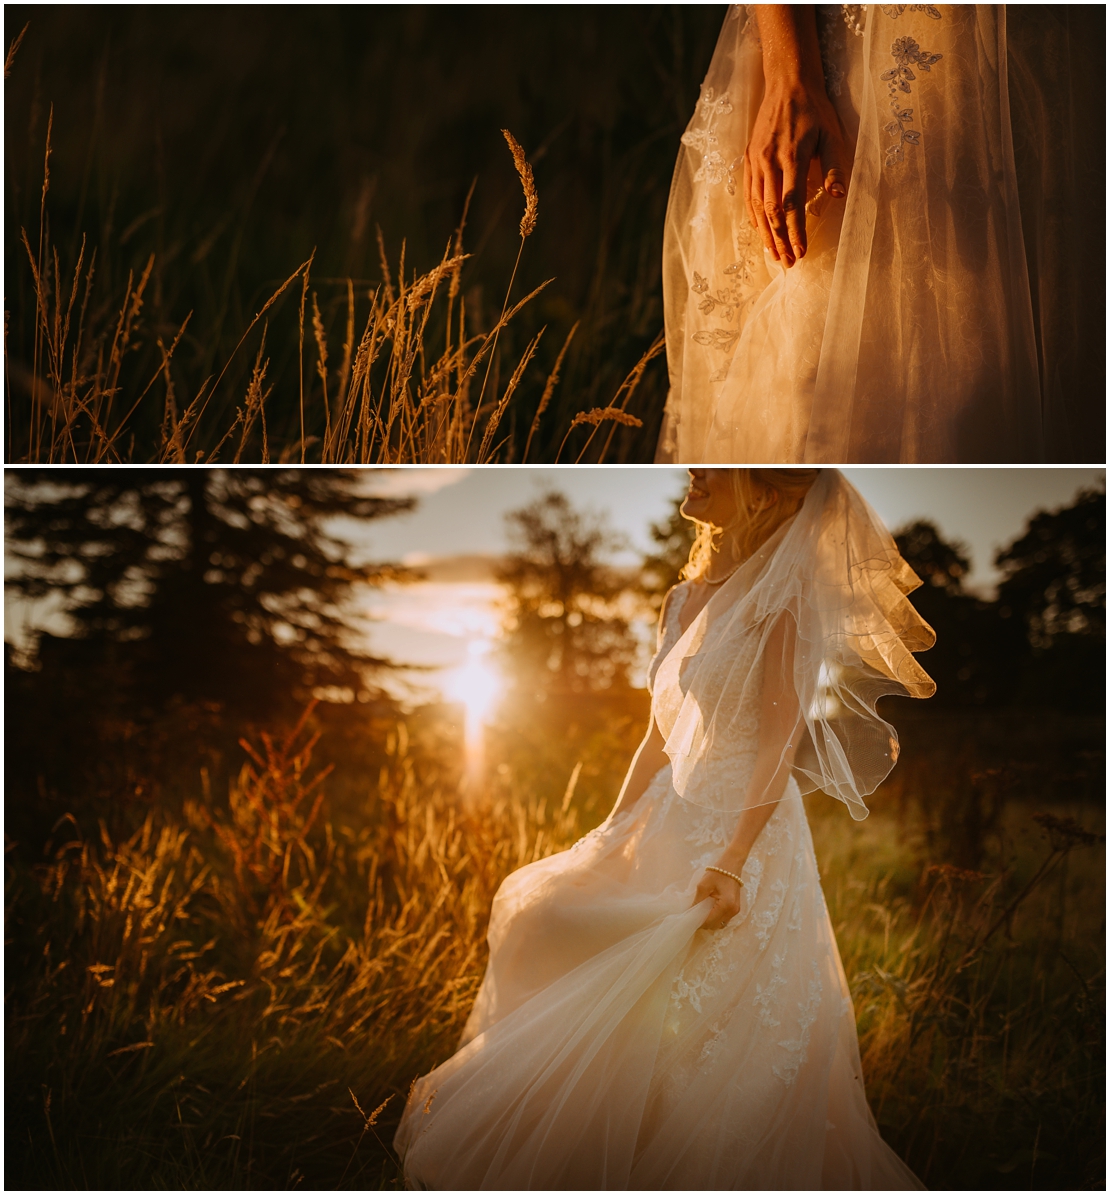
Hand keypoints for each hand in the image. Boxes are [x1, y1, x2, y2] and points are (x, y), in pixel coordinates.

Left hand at [694, 866, 743, 930]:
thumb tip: (689, 912)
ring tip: (700, 912)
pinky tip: (709, 909)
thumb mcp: (703, 885)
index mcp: (726, 905)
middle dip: (703, 923)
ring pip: (719, 924)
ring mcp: (735, 911)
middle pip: (715, 925)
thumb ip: (697, 901)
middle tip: (693, 915)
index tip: (689, 918)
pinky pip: (723, 919)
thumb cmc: (717, 872)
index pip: (709, 922)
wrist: (732, 864)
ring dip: (710, 921)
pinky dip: (715, 917)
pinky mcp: (735, 908)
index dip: (698, 922)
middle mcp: (733, 911)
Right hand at [741, 80, 849, 266]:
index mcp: (792, 156)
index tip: (801, 252)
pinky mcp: (748, 160)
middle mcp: (770, 162)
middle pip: (771, 211)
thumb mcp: (833, 133)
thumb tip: (838, 195)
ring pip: (757, 207)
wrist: (787, 82)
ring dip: (766, 234)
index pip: (791, 204)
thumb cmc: (815, 109)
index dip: (795, 231)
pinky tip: (760, 232)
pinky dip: (754, 217)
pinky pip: (749, 195)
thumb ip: (834, 165)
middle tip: (788, 263)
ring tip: (774, 255)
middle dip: (780, 240)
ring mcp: (756, 162)